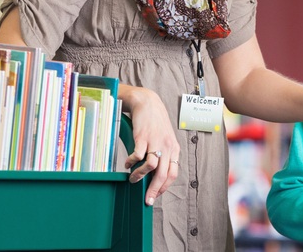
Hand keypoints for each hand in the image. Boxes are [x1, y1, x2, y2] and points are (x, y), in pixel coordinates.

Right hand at [123, 86, 180, 205]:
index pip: (173, 174)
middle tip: (147, 200)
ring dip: (140, 176)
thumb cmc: (155, 122)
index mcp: (174, 149)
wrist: (147, 102)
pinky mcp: (142, 137)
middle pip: (163, 175)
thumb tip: (153, 173)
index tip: (156, 195)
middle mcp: (167, 146)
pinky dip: (131, 163)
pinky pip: (137, 155)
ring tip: (133, 179)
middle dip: (154, 190)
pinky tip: (128, 164)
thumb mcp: (164, 138)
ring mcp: (155, 141)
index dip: (164, 187)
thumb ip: (162, 154)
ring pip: (151, 167)